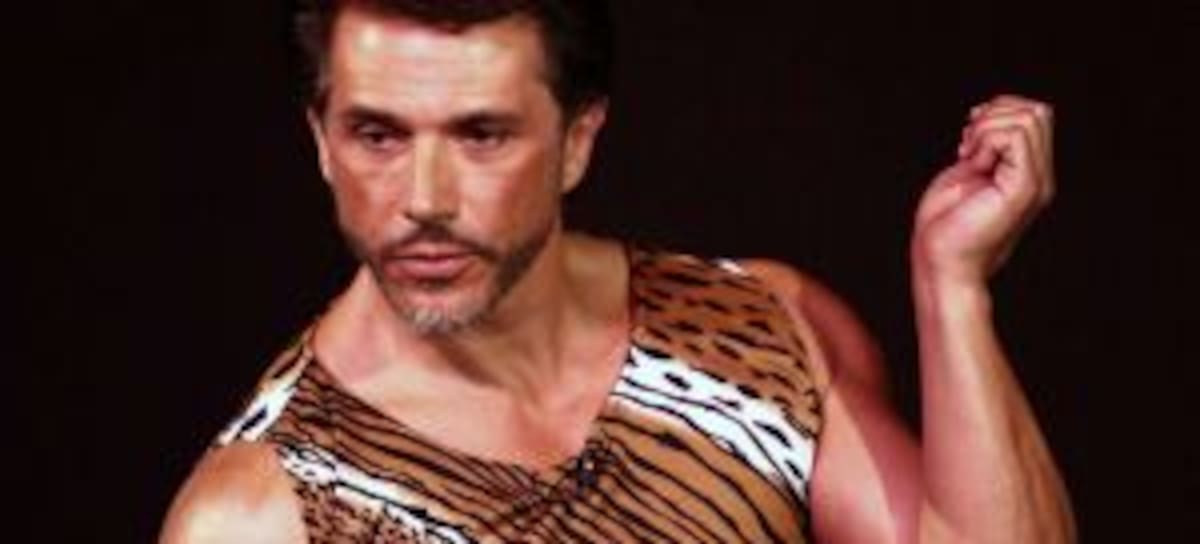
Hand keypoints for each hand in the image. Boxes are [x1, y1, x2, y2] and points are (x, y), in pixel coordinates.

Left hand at [911, 94, 1055, 283]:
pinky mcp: (1022, 190)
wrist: (941, 263)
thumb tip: (994, 112)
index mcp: (1027, 173)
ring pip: (1030, 118)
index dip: (999, 112)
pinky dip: (987, 137)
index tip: (969, 137)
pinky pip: (1016, 136)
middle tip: (967, 143)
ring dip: (988, 126)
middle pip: (1037, 112)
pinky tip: (972, 161)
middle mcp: (1038, 177)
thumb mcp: (968, 171)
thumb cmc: (945, 224)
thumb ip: (988, 146)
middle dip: (995, 113)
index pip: (1035, 116)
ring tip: (968, 153)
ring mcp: (1034, 184)